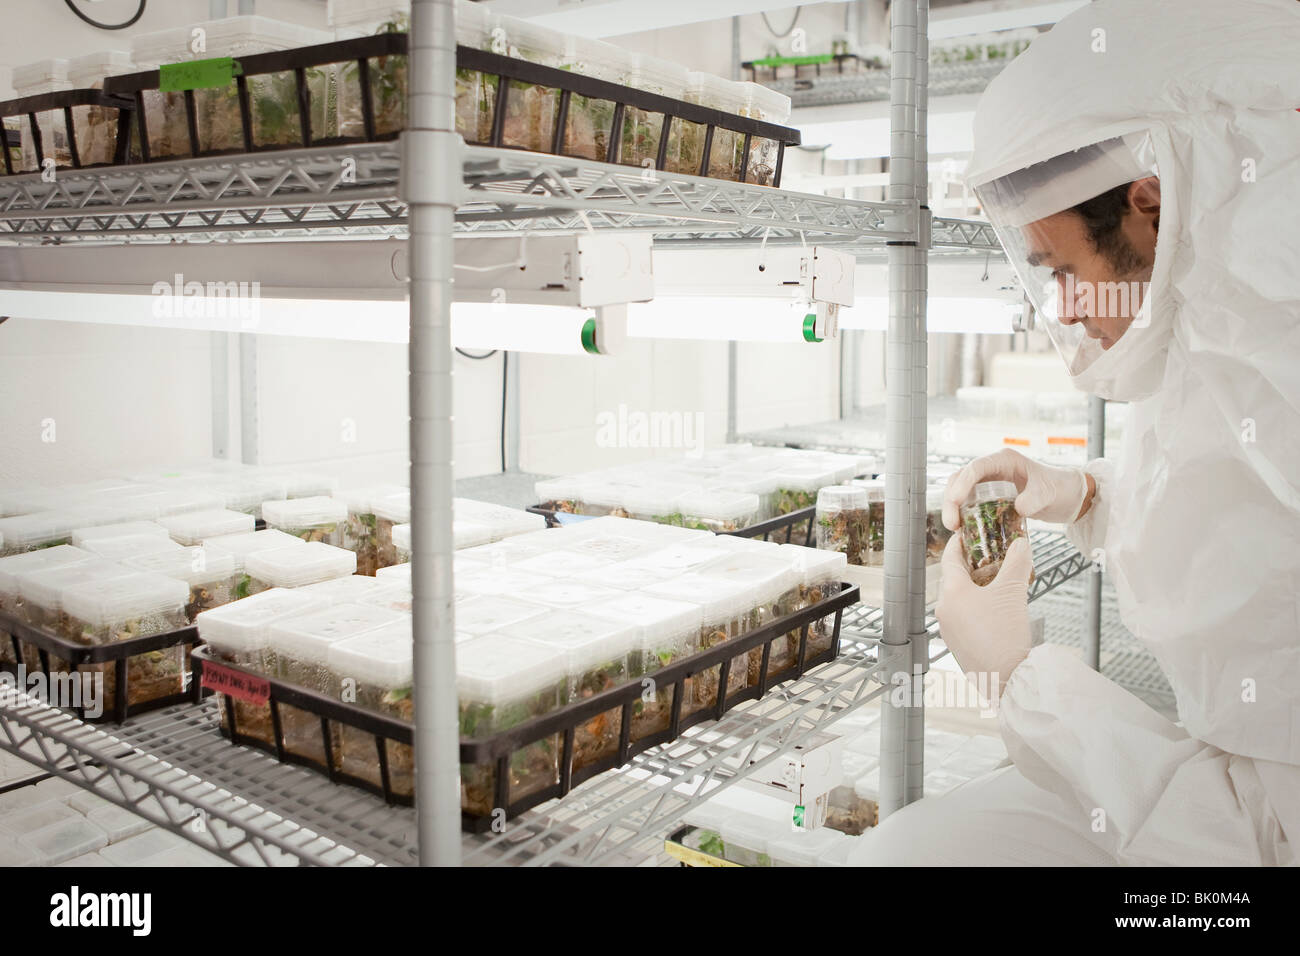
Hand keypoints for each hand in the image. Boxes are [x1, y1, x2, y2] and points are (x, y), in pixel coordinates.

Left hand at [934, 534, 1033, 697]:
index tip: (966, 534)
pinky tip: (994, 609)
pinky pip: (962, 617)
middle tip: (988, 556)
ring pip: (958, 599)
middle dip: (970, 566)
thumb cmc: (1005, 634)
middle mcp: (944, 610)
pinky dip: (975, 607)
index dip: (959, 544)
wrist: (1007, 678)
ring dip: (974, 588)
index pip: (950, 559)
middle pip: (953, 579)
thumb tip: (1022, 543)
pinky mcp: (957, 645)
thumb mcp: (1013, 592)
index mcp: (951, 593)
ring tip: (995, 582)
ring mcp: (948, 629)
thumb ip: (1017, 563)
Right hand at [942, 447, 1089, 530]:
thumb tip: (1017, 507)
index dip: (962, 483)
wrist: (1066, 497)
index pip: (975, 468)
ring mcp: (989, 482)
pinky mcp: (989, 496)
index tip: (955, 501)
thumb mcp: (1048, 492)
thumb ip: (1034, 498)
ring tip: (954, 527)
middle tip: (952, 522)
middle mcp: (992, 469)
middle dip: (951, 499)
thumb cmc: (1059, 488)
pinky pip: (969, 503)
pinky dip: (963, 514)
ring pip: (960, 490)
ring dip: (953, 507)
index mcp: (1004, 460)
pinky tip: (963, 529)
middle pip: (960, 479)